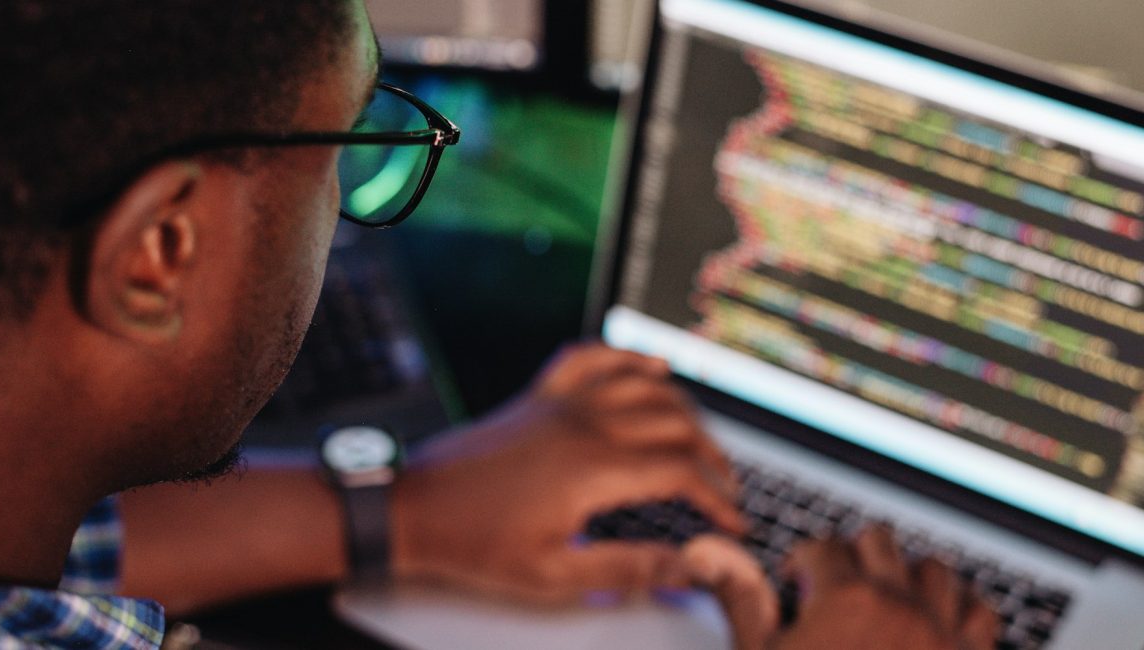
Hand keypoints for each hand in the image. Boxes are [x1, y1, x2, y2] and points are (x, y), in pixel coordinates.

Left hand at [390, 343, 744, 603]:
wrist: (412, 508)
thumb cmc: (474, 543)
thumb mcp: (553, 575)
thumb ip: (626, 569)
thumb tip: (684, 569)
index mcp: (593, 469)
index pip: (681, 472)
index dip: (717, 498)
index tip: (731, 522)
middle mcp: (584, 425)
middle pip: (675, 423)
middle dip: (713, 455)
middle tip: (725, 486)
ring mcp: (561, 403)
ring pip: (645, 384)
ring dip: (684, 408)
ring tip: (702, 438)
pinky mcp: (539, 396)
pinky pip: (591, 357)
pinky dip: (626, 356)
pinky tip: (649, 365)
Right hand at [684, 528, 997, 649]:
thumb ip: (741, 604)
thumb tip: (711, 556)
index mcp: (845, 600)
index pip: (822, 547)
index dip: (800, 560)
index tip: (792, 577)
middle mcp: (900, 605)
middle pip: (879, 541)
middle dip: (851, 554)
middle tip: (834, 579)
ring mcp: (941, 633)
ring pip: (934, 569)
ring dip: (907, 573)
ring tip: (887, 593)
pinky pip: (981, 612)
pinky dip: (960, 607)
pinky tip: (936, 620)